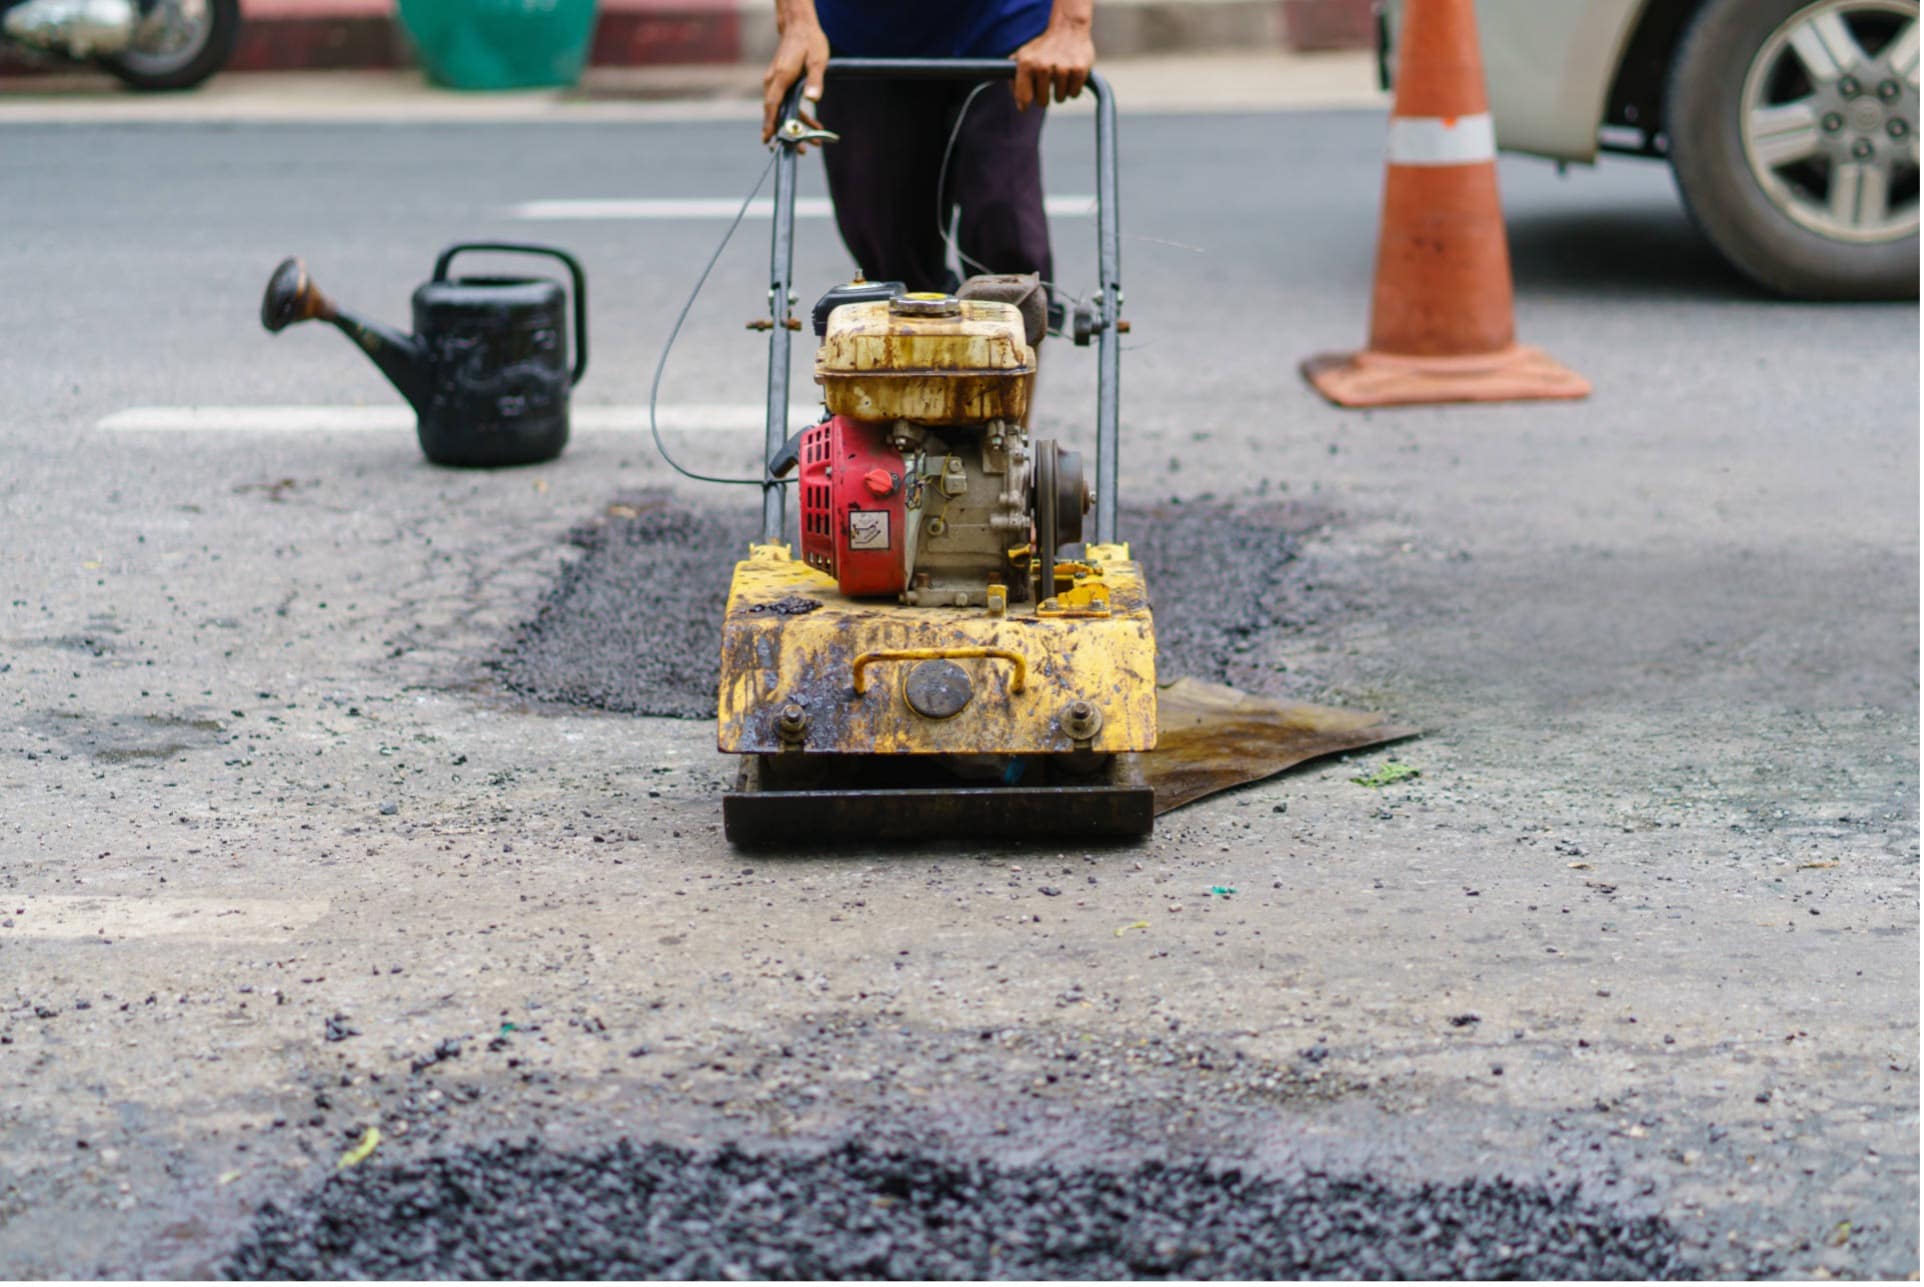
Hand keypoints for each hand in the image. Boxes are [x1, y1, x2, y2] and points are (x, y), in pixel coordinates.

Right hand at [761, 18, 829, 143]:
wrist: (799, 27)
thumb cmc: (810, 42)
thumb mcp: (817, 61)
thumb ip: (816, 80)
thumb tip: (813, 99)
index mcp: (781, 77)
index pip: (772, 105)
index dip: (769, 124)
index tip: (768, 141)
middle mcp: (774, 81)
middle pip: (776, 113)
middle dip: (788, 134)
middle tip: (802, 152)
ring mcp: (776, 82)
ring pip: (783, 111)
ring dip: (798, 128)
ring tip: (814, 143)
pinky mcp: (781, 83)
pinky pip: (787, 105)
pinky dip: (800, 116)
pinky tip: (815, 126)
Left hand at [1010, 17, 1093, 109]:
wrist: (1068, 28)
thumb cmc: (1043, 47)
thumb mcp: (1023, 55)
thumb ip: (1014, 76)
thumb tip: (1019, 102)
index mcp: (1026, 64)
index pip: (1023, 97)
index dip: (1024, 104)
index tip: (1025, 105)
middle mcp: (1042, 66)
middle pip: (1042, 102)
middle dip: (1045, 96)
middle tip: (1048, 82)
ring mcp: (1061, 68)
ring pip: (1060, 98)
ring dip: (1060, 91)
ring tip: (1060, 75)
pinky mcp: (1078, 70)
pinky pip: (1073, 94)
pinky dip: (1073, 88)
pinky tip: (1070, 74)